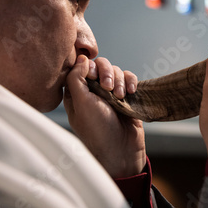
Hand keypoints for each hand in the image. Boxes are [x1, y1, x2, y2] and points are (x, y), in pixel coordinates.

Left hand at [64, 55, 145, 177]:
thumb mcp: (81, 103)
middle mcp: (93, 91)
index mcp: (77, 93)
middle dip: (106, 73)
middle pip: (100, 65)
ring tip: (120, 96)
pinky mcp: (126, 96)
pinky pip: (129, 78)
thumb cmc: (97, 130)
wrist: (122, 149)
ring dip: (119, 80)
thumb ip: (76, 78)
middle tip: (108, 88)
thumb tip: (81, 58)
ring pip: (116, 71)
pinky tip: (131, 92)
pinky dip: (131, 82)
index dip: (89, 67)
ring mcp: (110, 93)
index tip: (93, 78)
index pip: (81, 67)